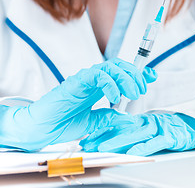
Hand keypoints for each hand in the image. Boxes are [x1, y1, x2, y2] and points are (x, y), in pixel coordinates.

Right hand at [0, 58, 156, 150]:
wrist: (43, 128)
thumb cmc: (63, 123)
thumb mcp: (94, 123)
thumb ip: (110, 117)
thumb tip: (127, 117)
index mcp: (99, 87)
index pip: (121, 73)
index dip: (139, 72)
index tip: (152, 76)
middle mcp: (94, 80)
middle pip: (120, 66)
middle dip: (135, 75)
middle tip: (142, 89)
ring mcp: (85, 79)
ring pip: (111, 67)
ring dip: (127, 78)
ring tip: (134, 93)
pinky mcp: (77, 81)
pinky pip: (97, 75)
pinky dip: (110, 83)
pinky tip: (115, 96)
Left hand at [80, 113, 194, 155]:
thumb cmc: (171, 128)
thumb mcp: (151, 128)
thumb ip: (136, 132)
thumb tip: (116, 140)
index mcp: (142, 120)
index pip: (120, 125)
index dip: (103, 132)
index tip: (88, 138)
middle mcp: (148, 123)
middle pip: (123, 130)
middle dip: (105, 137)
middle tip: (88, 143)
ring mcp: (159, 129)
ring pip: (136, 135)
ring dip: (119, 141)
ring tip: (103, 148)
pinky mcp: (170, 137)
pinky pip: (155, 143)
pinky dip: (144, 148)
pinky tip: (133, 153)